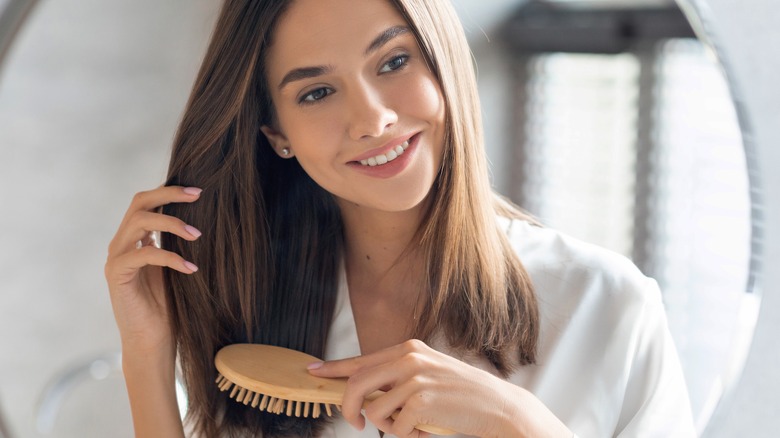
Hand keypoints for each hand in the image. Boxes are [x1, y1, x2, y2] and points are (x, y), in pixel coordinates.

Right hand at [104, 186, 201, 354]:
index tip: (198, 191)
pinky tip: (191, 268)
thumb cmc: (168, 306)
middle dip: (169, 195)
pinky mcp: (117, 275)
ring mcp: (116, 258)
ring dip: (172, 223)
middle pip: (139, 203)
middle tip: (197, 195)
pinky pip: (144, 254)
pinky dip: (170, 257)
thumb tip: (200, 217)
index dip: (170, 192)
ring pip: (139, 222)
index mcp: (134, 239)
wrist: (152, 341)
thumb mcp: (175, 266)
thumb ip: (176, 242)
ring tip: (197, 235)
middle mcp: (121, 244)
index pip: (146, 202)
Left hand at [307, 339, 568, 437]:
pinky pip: (395, 428)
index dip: (333, 368)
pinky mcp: (423, 401)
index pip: (360, 359)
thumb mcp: (427, 374)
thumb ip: (397, 377)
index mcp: (408, 349)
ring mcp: (415, 378)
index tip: (312, 372)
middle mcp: (409, 358)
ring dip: (388, 427)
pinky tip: (426, 431)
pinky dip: (407, 436)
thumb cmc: (461, 394)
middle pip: (356, 384)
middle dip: (348, 409)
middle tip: (358, 423)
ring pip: (375, 411)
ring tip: (413, 426)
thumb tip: (362, 392)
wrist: (498, 406)